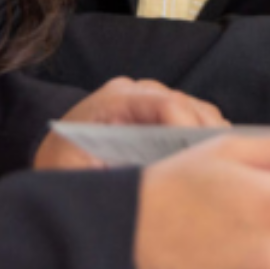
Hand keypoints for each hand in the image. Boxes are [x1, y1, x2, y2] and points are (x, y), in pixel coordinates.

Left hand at [35, 77, 227, 170]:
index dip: (190, 131)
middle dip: (206, 136)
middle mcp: (132, 90)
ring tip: (216, 168)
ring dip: (210, 136)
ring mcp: (146, 96)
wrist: (52, 165)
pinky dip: (207, 136)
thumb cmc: (62, 174)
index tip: (200, 164)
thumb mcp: (81, 178)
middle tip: (217, 171)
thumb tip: (162, 177)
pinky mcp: (157, 107)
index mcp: (111, 102)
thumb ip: (117, 174)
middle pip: (187, 104)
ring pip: (197, 108)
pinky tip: (208, 160)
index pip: (166, 104)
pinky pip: (195, 115)